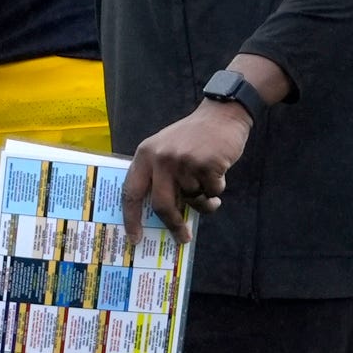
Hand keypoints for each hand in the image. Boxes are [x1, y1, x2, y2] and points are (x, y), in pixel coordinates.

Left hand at [124, 98, 250, 242]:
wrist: (222, 115)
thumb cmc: (194, 137)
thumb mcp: (165, 149)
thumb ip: (159, 177)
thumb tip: (163, 218)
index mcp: (145, 155)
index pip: (130, 192)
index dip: (130, 218)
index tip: (134, 238)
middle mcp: (161, 158)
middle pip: (162, 204)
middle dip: (173, 224)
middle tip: (183, 237)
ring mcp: (184, 161)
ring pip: (193, 199)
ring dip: (204, 199)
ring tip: (209, 184)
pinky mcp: (207, 164)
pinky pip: (212, 192)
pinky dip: (217, 189)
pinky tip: (218, 172)